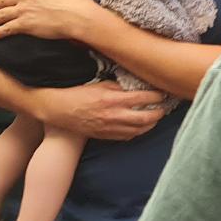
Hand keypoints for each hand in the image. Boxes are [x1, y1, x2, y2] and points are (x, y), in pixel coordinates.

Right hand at [24, 81, 164, 140]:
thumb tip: (136, 86)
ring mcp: (110, 128)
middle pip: (147, 118)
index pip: (145, 98)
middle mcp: (114, 115)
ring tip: (155, 117)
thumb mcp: (100, 84)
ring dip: (151, 124)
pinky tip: (141, 126)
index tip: (162, 93)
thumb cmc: (78, 94)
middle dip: (159, 113)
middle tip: (163, 107)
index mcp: (113, 99)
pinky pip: (128, 137)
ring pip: (140, 130)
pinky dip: (138, 131)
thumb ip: (119, 86)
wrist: (57, 109)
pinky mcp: (105, 136)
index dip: (157, 96)